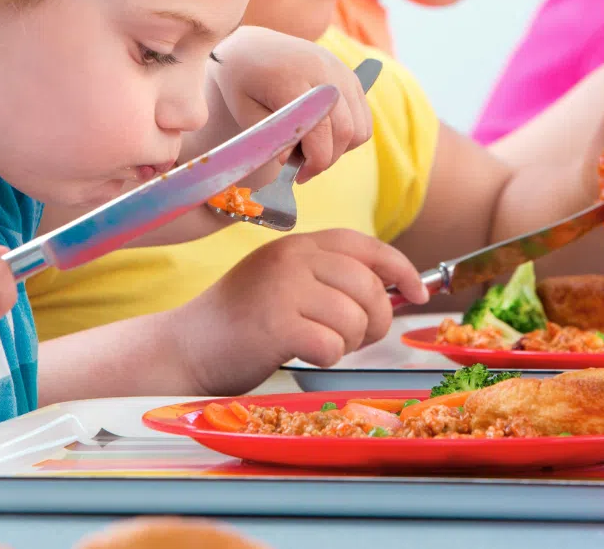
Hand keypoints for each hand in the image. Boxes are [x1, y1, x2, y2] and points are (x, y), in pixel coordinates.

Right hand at [175, 230, 427, 393]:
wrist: (185, 348)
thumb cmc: (241, 322)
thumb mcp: (285, 282)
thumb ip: (330, 279)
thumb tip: (395, 291)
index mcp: (298, 245)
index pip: (366, 246)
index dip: (401, 269)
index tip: (418, 292)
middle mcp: (291, 258)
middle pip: (368, 287)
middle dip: (376, 320)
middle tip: (357, 338)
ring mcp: (282, 289)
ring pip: (354, 319)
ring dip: (349, 343)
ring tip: (322, 345)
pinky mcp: (274, 325)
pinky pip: (331, 345)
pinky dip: (326, 358)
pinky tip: (302, 354)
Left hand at [200, 26, 372, 182]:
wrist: (252, 46)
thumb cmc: (242, 80)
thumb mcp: (243, 110)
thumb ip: (270, 138)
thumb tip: (290, 162)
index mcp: (293, 79)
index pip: (320, 131)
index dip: (314, 162)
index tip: (297, 176)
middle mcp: (324, 72)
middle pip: (346, 132)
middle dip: (327, 160)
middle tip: (303, 169)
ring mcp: (341, 72)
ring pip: (360, 128)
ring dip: (340, 148)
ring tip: (311, 149)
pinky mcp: (349, 75)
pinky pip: (364, 117)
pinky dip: (349, 134)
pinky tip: (323, 135)